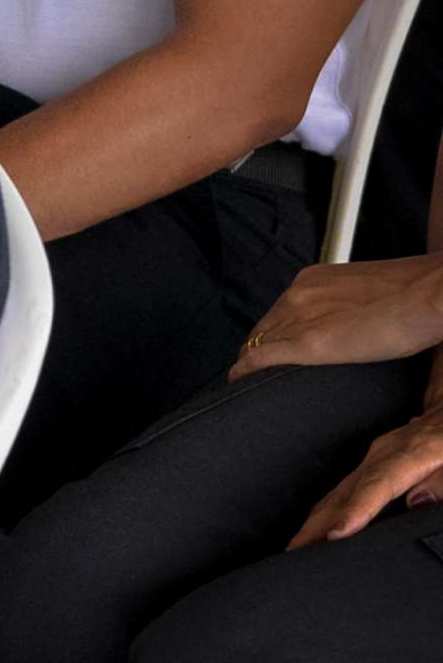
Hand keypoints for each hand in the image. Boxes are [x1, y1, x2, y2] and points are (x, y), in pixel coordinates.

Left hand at [231, 256, 442, 380]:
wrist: (427, 295)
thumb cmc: (413, 297)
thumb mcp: (367, 295)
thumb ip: (349, 306)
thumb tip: (354, 324)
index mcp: (312, 280)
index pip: (280, 312)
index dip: (272, 333)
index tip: (269, 347)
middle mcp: (298, 294)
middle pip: (264, 327)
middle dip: (258, 348)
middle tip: (254, 370)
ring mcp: (299, 317)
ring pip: (259, 342)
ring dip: (251, 361)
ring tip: (247, 380)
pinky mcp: (308, 343)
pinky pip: (260, 357)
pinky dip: (245, 370)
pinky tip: (238, 382)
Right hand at [289, 401, 442, 546]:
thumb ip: (442, 480)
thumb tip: (417, 503)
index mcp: (410, 453)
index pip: (378, 485)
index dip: (356, 510)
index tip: (336, 534)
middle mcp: (383, 455)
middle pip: (343, 492)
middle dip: (316, 523)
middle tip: (295, 554)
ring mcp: (373, 459)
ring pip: (337, 492)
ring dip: (314, 520)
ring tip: (297, 549)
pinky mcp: (370, 465)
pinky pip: (343, 490)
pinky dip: (325, 511)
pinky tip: (316, 527)